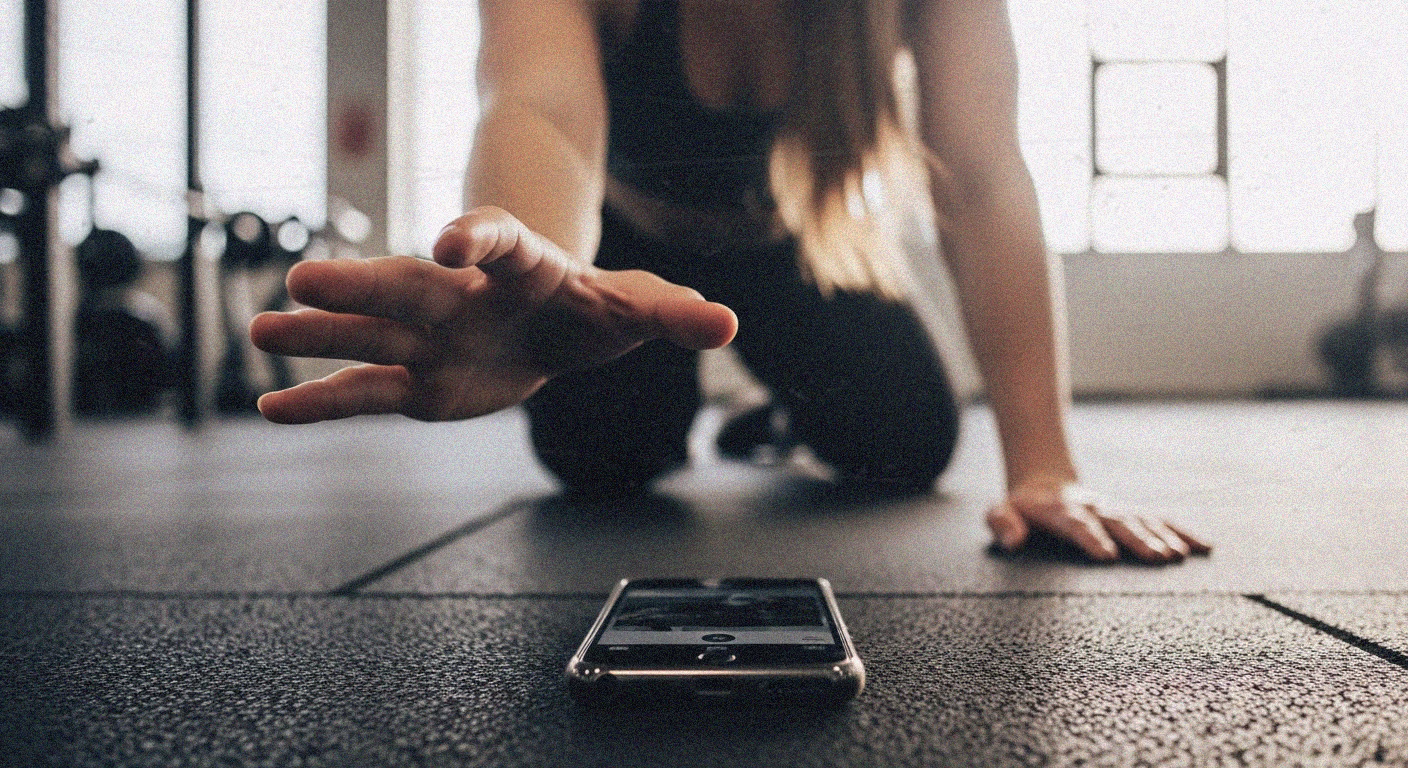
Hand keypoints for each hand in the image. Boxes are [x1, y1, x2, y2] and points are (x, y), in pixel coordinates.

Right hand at [250, 206, 737, 423]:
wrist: (555, 324)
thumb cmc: (594, 304)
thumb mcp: (640, 305)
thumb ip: (675, 313)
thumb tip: (727, 323)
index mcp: (520, 267)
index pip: (499, 242)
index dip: (476, 236)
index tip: (450, 240)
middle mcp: (462, 296)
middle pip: (411, 286)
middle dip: (363, 286)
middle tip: (305, 278)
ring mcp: (432, 340)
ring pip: (372, 339)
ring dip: (320, 338)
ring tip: (261, 332)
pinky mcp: (418, 386)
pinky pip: (365, 395)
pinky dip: (322, 402)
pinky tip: (272, 407)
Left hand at [985, 477, 1211, 563]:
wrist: (1045, 484)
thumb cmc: (1022, 508)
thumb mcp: (1000, 512)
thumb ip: (1002, 523)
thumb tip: (1013, 541)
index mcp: (1061, 511)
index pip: (1076, 524)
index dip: (1091, 538)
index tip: (1106, 555)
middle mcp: (1094, 508)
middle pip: (1117, 522)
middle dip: (1138, 539)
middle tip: (1157, 558)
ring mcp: (1115, 510)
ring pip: (1142, 521)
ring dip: (1163, 537)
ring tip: (1179, 556)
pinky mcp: (1131, 514)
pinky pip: (1160, 520)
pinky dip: (1182, 532)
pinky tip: (1204, 547)